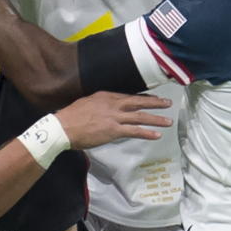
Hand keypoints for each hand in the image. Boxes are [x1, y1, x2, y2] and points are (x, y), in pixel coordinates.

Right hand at [57, 91, 171, 149]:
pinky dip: (147, 133)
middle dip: (154, 102)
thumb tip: (102, 110)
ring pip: (140, 116)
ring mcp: (114, 117)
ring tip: (168, 120)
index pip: (127, 96)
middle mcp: (112, 104)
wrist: (62, 127)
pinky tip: (157, 135)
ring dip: (156, 118)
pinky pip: (135, 131)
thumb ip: (97, 105)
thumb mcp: (85, 104)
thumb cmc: (69, 118)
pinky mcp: (114, 130)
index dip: (141, 97)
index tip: (150, 98)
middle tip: (167, 103)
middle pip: (138, 101)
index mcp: (105, 96)